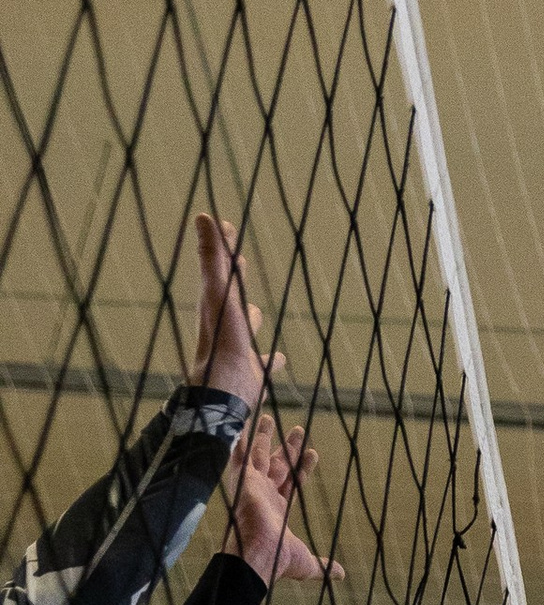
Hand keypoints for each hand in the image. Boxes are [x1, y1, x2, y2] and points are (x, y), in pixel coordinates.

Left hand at [189, 214, 264, 404]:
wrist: (225, 388)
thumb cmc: (222, 338)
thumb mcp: (218, 290)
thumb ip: (212, 256)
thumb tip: (202, 216)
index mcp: (215, 303)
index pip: (219, 267)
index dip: (222, 246)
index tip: (225, 225)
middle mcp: (225, 324)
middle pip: (231, 295)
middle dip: (236, 278)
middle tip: (241, 261)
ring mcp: (239, 348)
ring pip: (246, 328)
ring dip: (252, 319)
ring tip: (258, 312)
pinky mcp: (252, 372)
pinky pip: (263, 363)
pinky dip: (271, 359)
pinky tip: (279, 359)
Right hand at [223, 417, 336, 589]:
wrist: (258, 557)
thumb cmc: (277, 561)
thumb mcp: (306, 563)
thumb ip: (323, 566)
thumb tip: (340, 574)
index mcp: (277, 509)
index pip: (293, 483)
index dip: (303, 468)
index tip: (313, 453)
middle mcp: (263, 495)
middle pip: (278, 464)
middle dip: (289, 448)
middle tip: (299, 429)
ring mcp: (252, 486)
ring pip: (260, 455)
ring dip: (265, 437)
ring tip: (270, 417)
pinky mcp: (243, 481)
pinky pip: (239, 456)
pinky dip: (238, 442)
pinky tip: (240, 425)